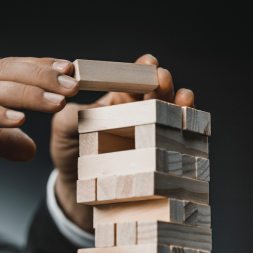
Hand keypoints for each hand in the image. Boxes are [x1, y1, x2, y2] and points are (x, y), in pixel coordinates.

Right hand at [0, 57, 78, 231]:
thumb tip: (32, 147)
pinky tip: (19, 118)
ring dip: (28, 91)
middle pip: (6, 72)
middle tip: (74, 82)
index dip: (40, 68)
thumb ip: (1, 142)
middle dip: (43, 75)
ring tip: (57, 99)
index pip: (9, 71)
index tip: (70, 71)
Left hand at [50, 54, 194, 232]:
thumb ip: (72, 114)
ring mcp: (152, 133)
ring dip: (180, 103)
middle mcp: (139, 113)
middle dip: (163, 83)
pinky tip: (189, 123)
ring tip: (183, 99)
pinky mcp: (161, 155)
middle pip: (158, 92)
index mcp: (117, 100)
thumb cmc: (71, 151)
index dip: (142, 69)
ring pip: (173, 113)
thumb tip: (93, 108)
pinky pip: (178, 139)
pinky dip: (187, 129)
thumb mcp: (63, 128)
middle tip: (163, 79)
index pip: (132, 79)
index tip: (148, 63)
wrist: (78, 189)